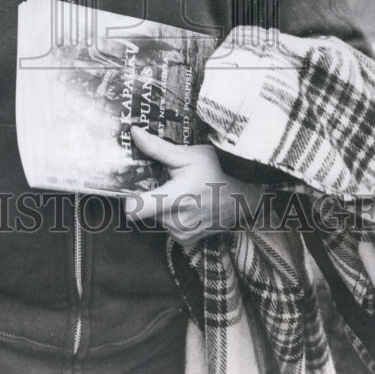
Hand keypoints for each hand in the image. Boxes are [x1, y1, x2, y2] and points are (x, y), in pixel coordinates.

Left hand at [125, 127, 255, 247]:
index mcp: (176, 197)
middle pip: (146, 211)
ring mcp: (185, 232)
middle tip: (167, 183)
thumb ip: (157, 148)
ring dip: (162, 208)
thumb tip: (134, 133)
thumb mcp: (188, 155)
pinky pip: (168, 229)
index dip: (128, 198)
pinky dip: (173, 218)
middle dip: (152, 197)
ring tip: (181, 193)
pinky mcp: (189, 240)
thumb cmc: (218, 169)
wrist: (245, 192)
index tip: (130, 189)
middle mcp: (179, 220)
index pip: (138, 209)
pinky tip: (187, 206)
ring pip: (157, 219)